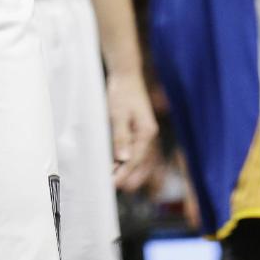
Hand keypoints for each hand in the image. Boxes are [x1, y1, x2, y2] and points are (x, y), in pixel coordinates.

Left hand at [106, 70, 158, 191]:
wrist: (126, 74)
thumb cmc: (122, 92)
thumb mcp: (119, 114)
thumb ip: (121, 137)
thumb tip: (124, 159)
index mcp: (147, 133)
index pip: (135, 159)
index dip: (123, 173)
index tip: (113, 184)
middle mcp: (148, 135)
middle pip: (139, 162)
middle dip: (126, 175)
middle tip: (111, 185)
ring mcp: (144, 132)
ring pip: (136, 157)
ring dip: (125, 168)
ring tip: (112, 178)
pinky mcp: (138, 128)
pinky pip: (133, 148)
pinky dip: (125, 157)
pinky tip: (115, 162)